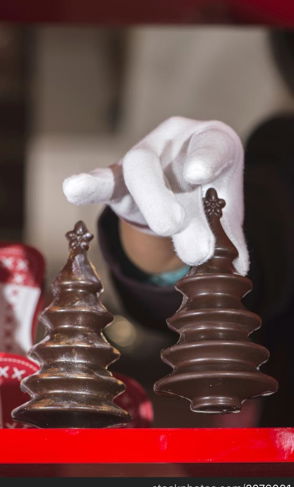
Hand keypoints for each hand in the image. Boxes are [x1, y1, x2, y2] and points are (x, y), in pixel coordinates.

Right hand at [63, 116, 247, 274]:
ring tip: (166, 229)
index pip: (212, 144)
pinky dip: (89, 185)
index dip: (205, 158)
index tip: (200, 175)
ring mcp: (144, 158)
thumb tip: (234, 268)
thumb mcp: (223, 214)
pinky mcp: (120, 178)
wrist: (184, 189)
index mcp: (209, 143)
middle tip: (179, 230)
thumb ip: (228, 237)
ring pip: (136, 170)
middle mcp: (174, 142)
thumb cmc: (208, 195)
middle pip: (161, 164)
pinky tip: (72, 189)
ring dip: (150, 203)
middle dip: (165, 199)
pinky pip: (104, 180)